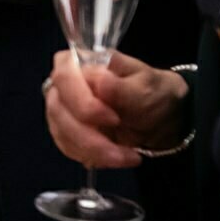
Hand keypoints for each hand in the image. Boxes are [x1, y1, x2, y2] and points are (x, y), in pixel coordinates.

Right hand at [44, 48, 190, 170]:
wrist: (160, 115)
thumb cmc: (151, 92)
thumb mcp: (147, 87)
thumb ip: (122, 87)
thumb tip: (99, 81)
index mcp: (78, 62)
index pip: (64, 79)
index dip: (83, 102)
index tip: (113, 119)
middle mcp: (62, 85)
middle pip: (58, 110)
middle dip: (90, 137)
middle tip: (124, 152)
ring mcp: (61, 109)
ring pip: (62, 133)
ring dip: (94, 152)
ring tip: (128, 158)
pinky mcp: (64, 131)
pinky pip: (67, 147)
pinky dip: (92, 157)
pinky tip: (116, 157)